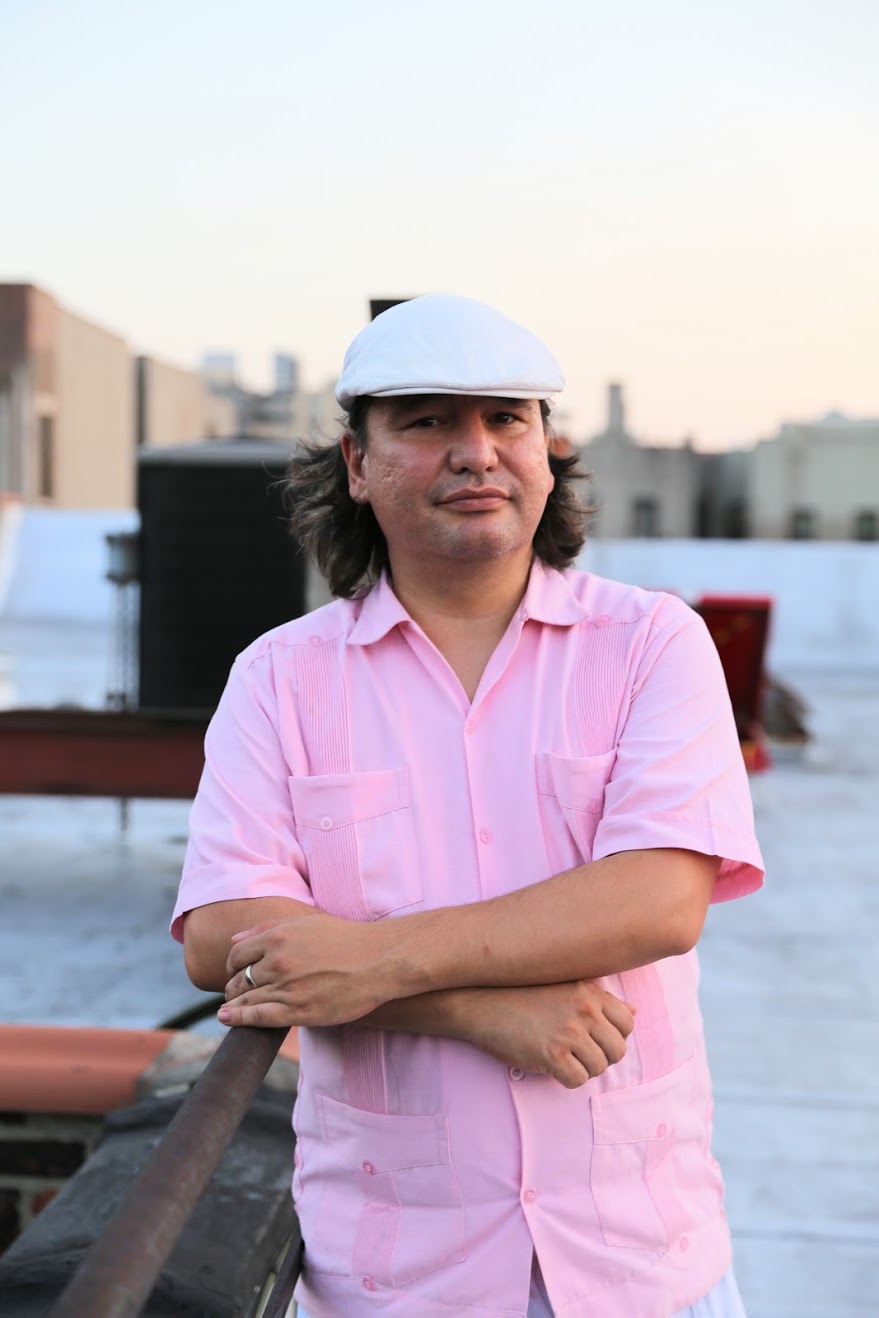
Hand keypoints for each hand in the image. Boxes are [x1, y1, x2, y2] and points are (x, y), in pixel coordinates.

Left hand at [218, 912, 389, 1027]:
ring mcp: (287, 988)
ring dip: (234, 1004)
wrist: (378, 961)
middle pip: (239, 978)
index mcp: (278, 937)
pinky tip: (229, 1019)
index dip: (232, 965)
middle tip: (235, 992)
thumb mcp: (306, 923)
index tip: (236, 972)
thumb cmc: (345, 939)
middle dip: (232, 986)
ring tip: (229, 1008)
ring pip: (246, 999)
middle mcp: (278, 962)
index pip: (237, 954)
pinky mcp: (299, 1011)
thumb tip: (234, 940)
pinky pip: (258, 1017)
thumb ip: (268, 928)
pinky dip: (239, 1019)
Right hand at [462, 980, 635, 1088]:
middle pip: (618, 1050)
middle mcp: (584, 1010)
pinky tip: (550, 1065)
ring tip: (561, 1057)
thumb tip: (634, 1010)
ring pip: (599, 1069)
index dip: (614, 1036)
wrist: (480, 1003)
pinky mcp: (552, 1054)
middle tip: (575, 1052)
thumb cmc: (522, 995)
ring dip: (582, 1069)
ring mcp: (569, 1032)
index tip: (593, 1037)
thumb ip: (601, 1000)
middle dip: (600, 1057)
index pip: (628, 1022)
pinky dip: (566, 1079)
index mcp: (590, 992)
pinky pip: (578, 1081)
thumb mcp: (565, 988)